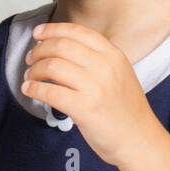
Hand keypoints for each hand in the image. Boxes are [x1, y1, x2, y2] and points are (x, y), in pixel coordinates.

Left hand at [21, 22, 157, 167]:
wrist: (139, 140)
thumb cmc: (126, 110)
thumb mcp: (119, 73)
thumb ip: (97, 59)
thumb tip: (61, 48)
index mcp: (113, 55)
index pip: (77, 32)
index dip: (52, 30)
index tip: (37, 33)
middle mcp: (105, 67)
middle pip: (60, 46)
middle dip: (39, 50)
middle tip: (30, 59)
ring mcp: (95, 87)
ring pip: (52, 66)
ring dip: (35, 70)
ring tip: (30, 77)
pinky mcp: (84, 109)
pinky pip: (50, 92)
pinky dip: (34, 89)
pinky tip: (29, 90)